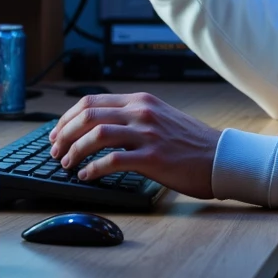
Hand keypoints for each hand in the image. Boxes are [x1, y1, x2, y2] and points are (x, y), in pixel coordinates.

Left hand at [49, 92, 218, 199]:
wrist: (221, 158)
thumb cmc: (191, 144)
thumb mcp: (161, 117)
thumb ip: (134, 117)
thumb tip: (99, 128)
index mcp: (141, 101)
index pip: (91, 101)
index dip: (67, 118)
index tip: (57, 133)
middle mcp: (142, 113)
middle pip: (88, 115)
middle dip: (64, 134)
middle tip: (56, 150)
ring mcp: (148, 134)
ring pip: (97, 134)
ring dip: (75, 150)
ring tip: (67, 164)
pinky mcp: (153, 158)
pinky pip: (113, 160)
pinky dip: (93, 168)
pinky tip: (87, 176)